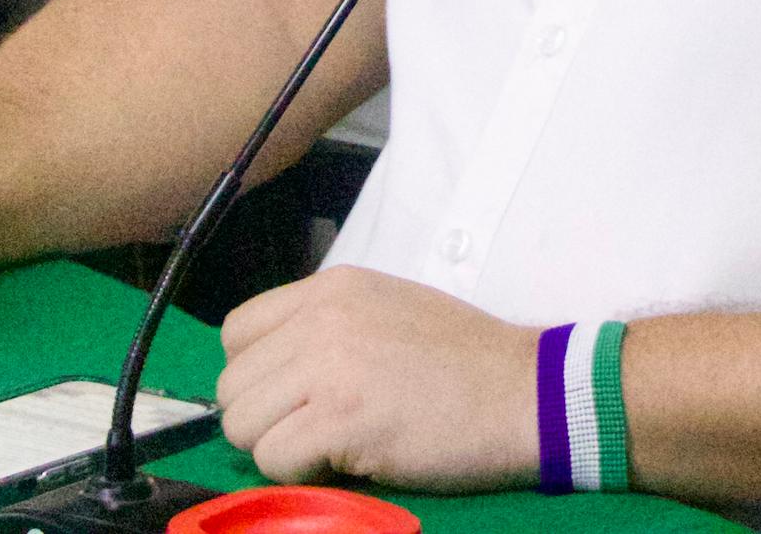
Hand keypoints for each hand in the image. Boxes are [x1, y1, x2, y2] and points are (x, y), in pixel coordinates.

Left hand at [214, 267, 539, 490]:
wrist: (527, 392)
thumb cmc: (467, 360)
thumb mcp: (389, 309)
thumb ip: (327, 327)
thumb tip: (273, 374)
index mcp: (332, 287)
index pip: (238, 331)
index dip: (257, 374)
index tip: (292, 397)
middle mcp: (322, 318)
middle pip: (232, 385)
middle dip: (265, 419)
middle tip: (314, 431)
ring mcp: (330, 366)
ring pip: (242, 424)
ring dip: (279, 448)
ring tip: (331, 447)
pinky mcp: (342, 419)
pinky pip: (274, 458)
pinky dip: (300, 473)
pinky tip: (346, 462)